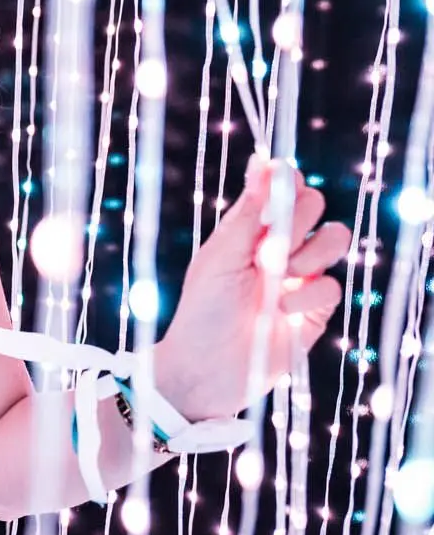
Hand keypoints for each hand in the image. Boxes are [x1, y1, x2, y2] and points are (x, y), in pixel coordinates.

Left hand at [154, 156, 351, 421]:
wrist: (205, 370)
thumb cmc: (200, 311)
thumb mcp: (218, 259)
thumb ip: (246, 215)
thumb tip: (263, 163)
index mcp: (249, 228)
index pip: (282, 187)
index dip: (287, 180)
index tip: (282, 183)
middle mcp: (278, 246)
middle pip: (314, 204)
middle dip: (297, 219)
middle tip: (269, 247)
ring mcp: (300, 276)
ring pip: (335, 238)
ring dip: (311, 253)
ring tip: (279, 277)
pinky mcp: (316, 309)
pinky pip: (334, 285)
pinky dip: (310, 294)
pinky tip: (283, 308)